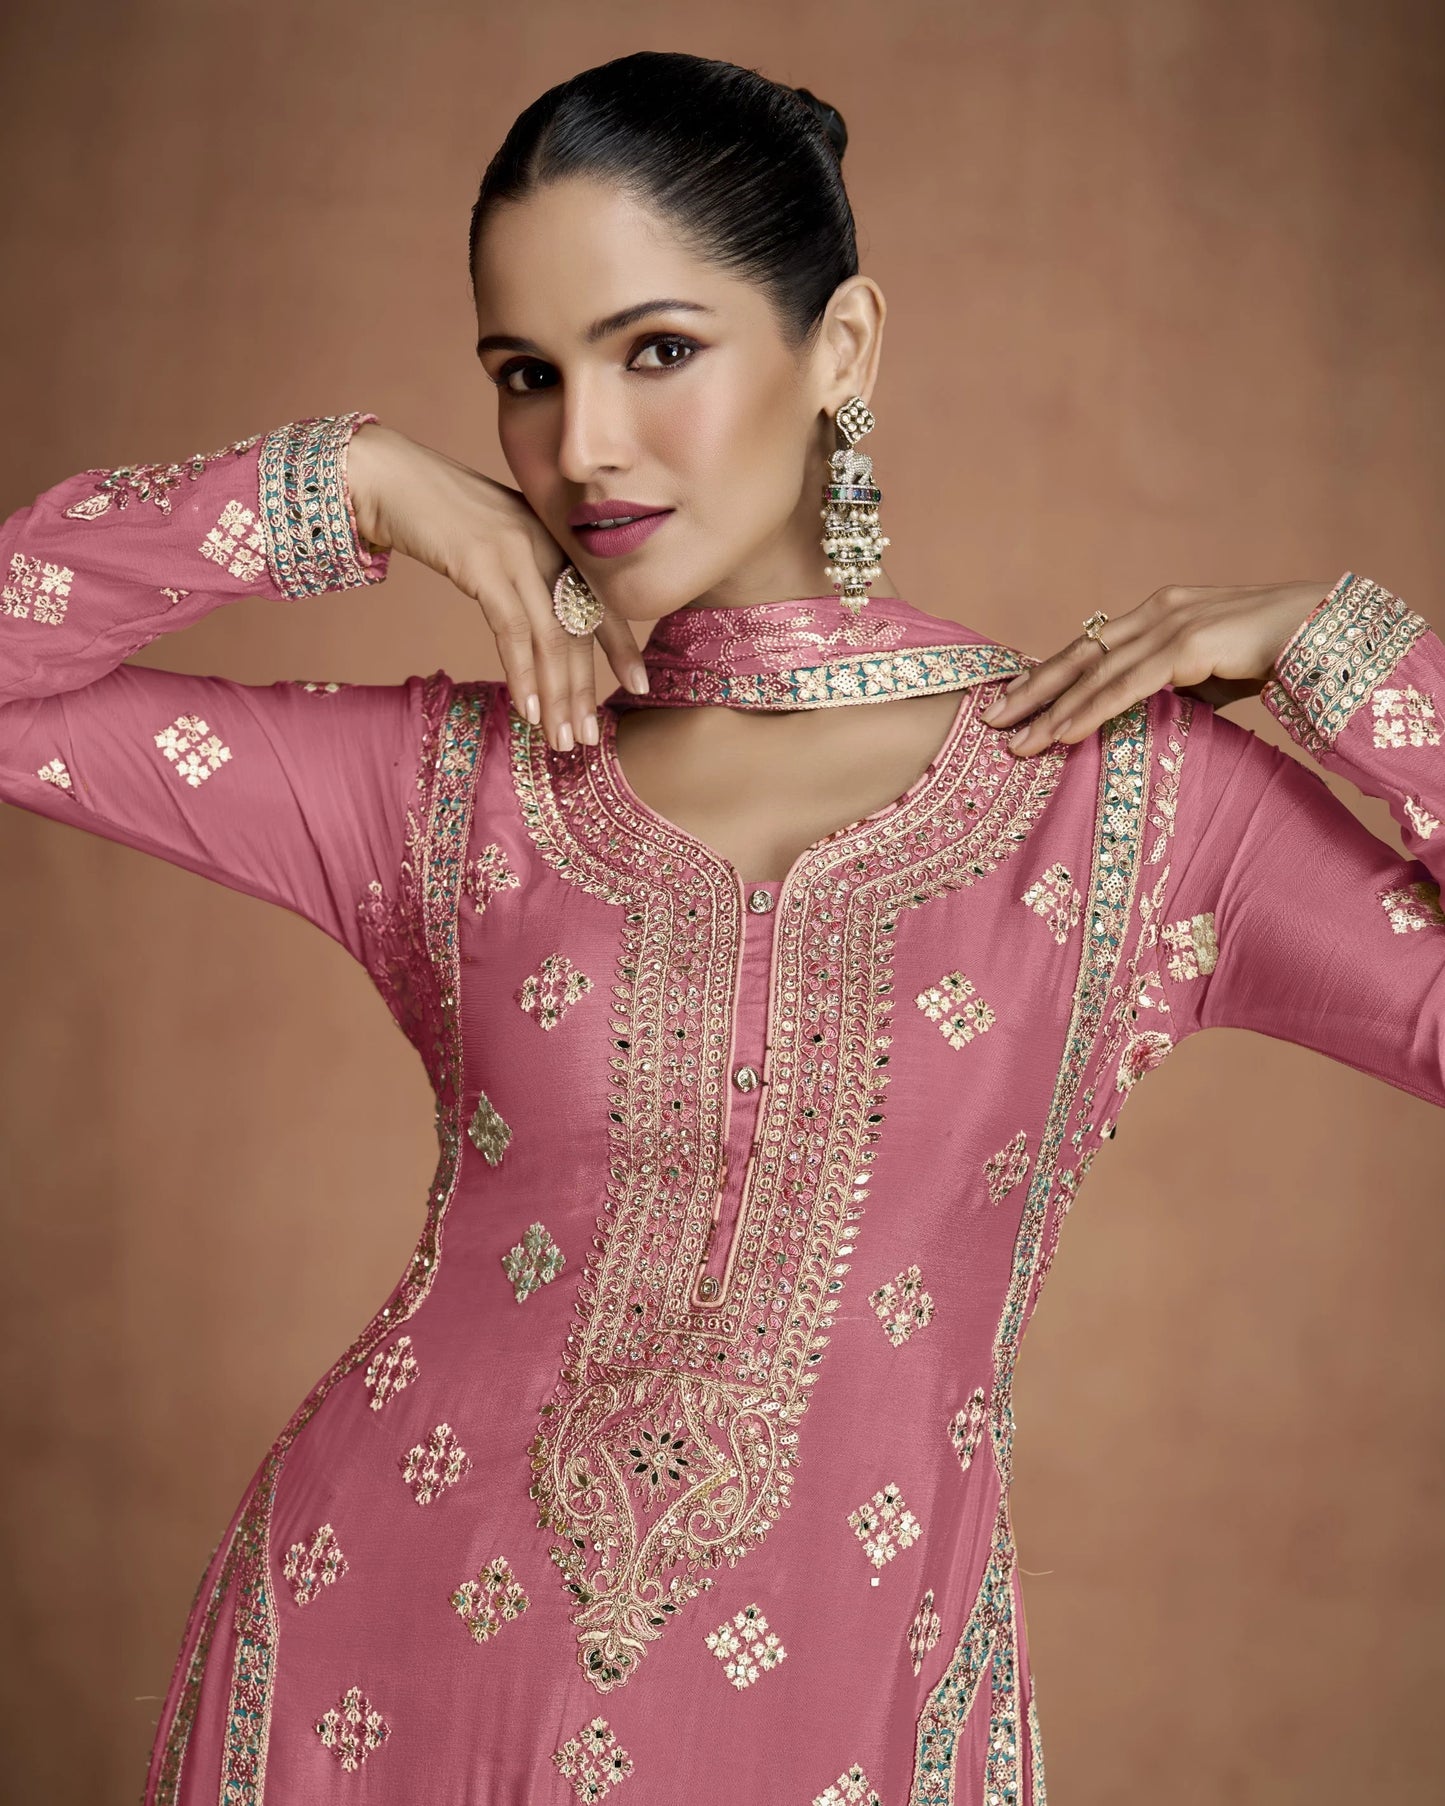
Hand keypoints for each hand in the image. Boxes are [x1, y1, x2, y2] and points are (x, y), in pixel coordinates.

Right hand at [346, 422, 646, 751]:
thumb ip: (528, 568)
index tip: (641, 686)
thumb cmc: (439, 513)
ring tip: (562, 739)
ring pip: (552, 637)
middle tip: (589, 736)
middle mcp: (547, 543)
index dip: (622, 646)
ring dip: (558, 696)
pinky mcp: (482, 563)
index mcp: (556, 537)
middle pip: (579, 628)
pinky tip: (528, 710)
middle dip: (585, 689)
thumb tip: (547, 618)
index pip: (601, 600)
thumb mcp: (497, 536)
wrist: (390, 477)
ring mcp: (517, 552)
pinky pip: (512, 629)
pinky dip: (523, 674)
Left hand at [978, 580, 1332, 754]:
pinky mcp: (1186, 646)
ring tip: (1017, 742)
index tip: (1014, 700)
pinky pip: (1126, 687)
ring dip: (1051, 711)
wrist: (1323, 630)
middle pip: (1078, 656)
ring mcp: (1169, 626)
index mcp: (1157, 612)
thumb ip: (1172, 688)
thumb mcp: (1209, 674)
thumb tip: (1143, 720)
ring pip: (1093, 675)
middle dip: (1031, 690)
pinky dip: (1089, 712)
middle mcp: (1155, 612)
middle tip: (991, 720)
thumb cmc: (1270, 655)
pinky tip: (1061, 734)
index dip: (1048, 674)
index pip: (1089, 647)